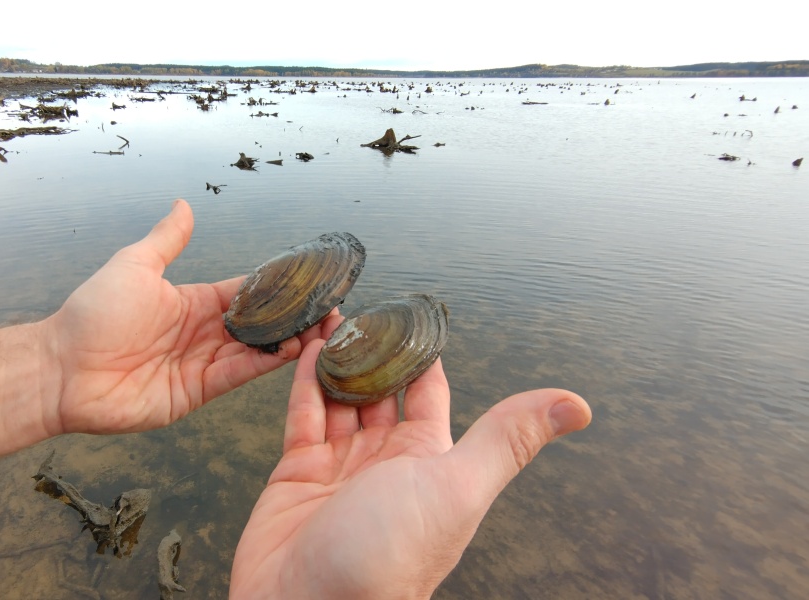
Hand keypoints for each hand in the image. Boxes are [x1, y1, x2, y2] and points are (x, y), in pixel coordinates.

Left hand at [41, 199, 338, 435]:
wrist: (63, 371)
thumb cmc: (93, 313)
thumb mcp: (135, 266)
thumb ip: (167, 240)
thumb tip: (185, 204)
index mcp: (192, 301)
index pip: (246, 291)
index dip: (279, 287)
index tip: (313, 279)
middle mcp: (203, 333)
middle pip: (260, 324)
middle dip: (296, 317)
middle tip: (333, 308)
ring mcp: (202, 364)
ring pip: (258, 351)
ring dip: (292, 341)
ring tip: (326, 328)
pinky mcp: (198, 393)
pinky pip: (239, 375)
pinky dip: (269, 365)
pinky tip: (296, 351)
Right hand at [229, 338, 591, 598]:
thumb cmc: (389, 558)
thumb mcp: (456, 488)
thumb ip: (505, 439)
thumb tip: (578, 405)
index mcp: (429, 461)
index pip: (430, 391)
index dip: (422, 351)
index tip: (411, 310)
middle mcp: (386, 462)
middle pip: (381, 389)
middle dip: (373, 348)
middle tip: (361, 304)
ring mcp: (340, 468)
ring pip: (340, 397)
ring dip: (337, 357)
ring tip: (331, 313)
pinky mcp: (297, 475)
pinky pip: (303, 417)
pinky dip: (304, 382)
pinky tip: (307, 349)